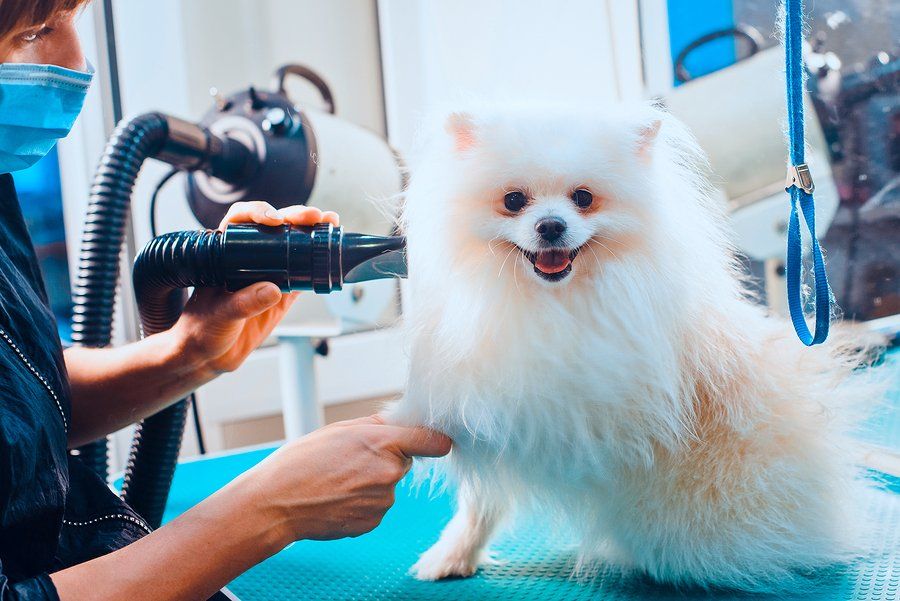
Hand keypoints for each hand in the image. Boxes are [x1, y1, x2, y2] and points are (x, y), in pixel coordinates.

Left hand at [169, 201, 338, 375]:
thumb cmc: (202, 329)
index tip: (273, 220)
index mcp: (225, 253)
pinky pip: (305, 272)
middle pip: (274, 225)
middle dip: (295, 216)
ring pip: (293, 243)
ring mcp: (269, 272)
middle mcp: (248, 257)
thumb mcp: (219, 314)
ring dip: (313, 230)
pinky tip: (333, 252)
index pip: (240, 220)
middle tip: (312, 217)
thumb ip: (242, 303)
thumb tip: (272, 289)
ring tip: (330, 222)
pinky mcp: (285, 291)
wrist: (210, 353)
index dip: (257, 212)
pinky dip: (319, 263)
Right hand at [234, 415, 451, 542]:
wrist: (276, 503)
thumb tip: (401, 421)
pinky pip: (376, 506)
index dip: (435, 439)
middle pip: (404, 461)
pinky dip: (361, 502)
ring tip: (337, 481)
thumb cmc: (302, 461)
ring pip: (388, 485)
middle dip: (386, 458)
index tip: (436, 440)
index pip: (434, 441)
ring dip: (372, 482)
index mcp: (383, 443)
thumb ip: (377, 426)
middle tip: (352, 459)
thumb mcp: (339, 430)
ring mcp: (383, 500)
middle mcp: (390, 473)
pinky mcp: (373, 521)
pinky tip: (337, 498)